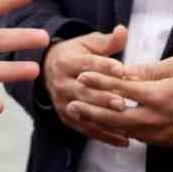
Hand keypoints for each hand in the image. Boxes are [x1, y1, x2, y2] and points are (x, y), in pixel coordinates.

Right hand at [43, 26, 130, 145]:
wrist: (47, 70)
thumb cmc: (75, 54)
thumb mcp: (87, 44)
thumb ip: (107, 41)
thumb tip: (123, 30)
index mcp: (66, 61)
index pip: (87, 64)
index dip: (104, 67)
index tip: (122, 69)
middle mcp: (61, 83)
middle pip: (84, 91)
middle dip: (103, 97)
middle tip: (122, 102)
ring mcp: (63, 102)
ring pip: (85, 112)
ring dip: (105, 119)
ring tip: (125, 123)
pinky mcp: (66, 117)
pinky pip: (86, 129)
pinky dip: (105, 136)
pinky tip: (124, 141)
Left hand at [71, 55, 172, 147]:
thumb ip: (149, 70)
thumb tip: (125, 71)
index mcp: (158, 95)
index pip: (120, 87)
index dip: (99, 80)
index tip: (82, 74)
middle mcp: (156, 117)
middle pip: (114, 115)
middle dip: (90, 109)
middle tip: (70, 103)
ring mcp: (160, 133)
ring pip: (122, 130)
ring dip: (100, 122)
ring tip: (81, 116)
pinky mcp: (165, 142)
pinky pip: (136, 137)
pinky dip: (118, 131)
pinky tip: (106, 126)